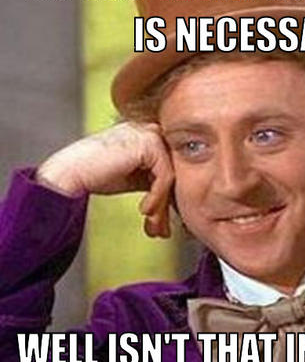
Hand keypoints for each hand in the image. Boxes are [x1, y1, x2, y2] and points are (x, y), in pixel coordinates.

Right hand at [36, 122, 173, 237]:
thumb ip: (155, 180)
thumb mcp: (134, 178)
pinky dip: (157, 196)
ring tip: (151, 225)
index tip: (160, 224)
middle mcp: (151, 130)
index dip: (166, 199)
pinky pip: (165, 175)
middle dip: (167, 206)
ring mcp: (150, 133)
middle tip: (160, 231)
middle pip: (173, 172)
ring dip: (161, 206)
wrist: (69, 173)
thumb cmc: (96, 176)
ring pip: (171, 176)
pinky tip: (144, 210)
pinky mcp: (149, 141)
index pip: (169, 169)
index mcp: (148, 136)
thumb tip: (177, 201)